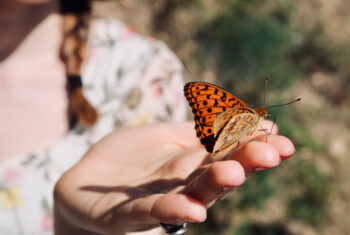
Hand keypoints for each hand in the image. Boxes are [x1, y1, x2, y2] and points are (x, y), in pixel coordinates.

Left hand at [54, 121, 294, 234]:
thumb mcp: (168, 134)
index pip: (227, 151)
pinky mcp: (128, 214)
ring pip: (192, 193)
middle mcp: (182, 183)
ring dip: (214, 185)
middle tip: (272, 152)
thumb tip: (250, 117)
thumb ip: (203, 129)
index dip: (252, 144)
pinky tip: (193, 209)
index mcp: (191, 163)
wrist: (85, 184)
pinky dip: (173, 210)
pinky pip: (152, 212)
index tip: (279, 135)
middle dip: (245, 163)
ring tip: (234, 174)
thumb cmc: (130, 158)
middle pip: (217, 173)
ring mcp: (158, 200)